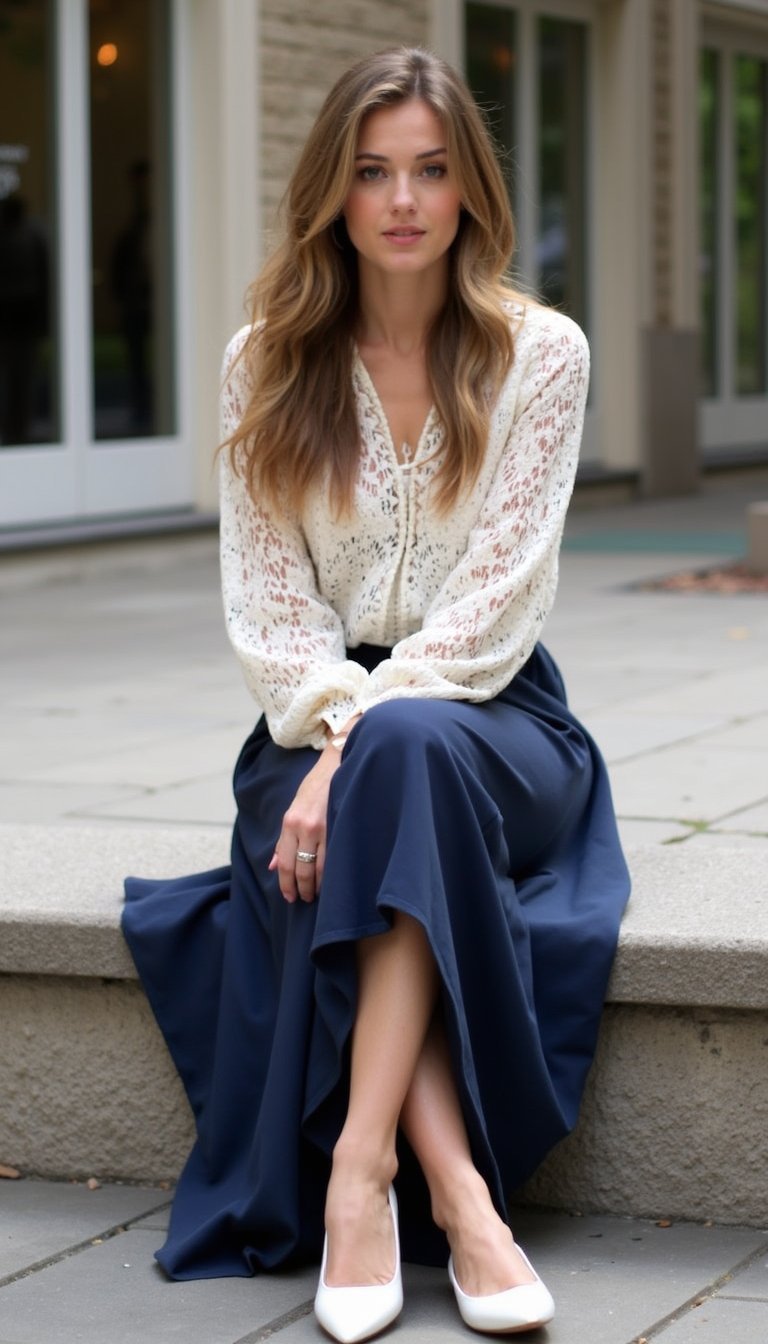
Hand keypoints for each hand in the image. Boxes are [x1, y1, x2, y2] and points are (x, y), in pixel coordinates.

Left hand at [268, 748, 340, 902]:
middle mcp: (304, 827)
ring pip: (319, 868)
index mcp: (290, 822)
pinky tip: (331, 881)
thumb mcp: (294, 810)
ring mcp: (324, 827)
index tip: (290, 897)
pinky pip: (334, 858)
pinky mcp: (340, 826)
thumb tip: (274, 865)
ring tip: (317, 894)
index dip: (286, 884)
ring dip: (317, 886)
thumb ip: (284, 839)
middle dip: (302, 889)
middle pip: (301, 869)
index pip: (285, 863)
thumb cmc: (316, 787)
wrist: (338, 764)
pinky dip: (331, 874)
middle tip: (304, 899)